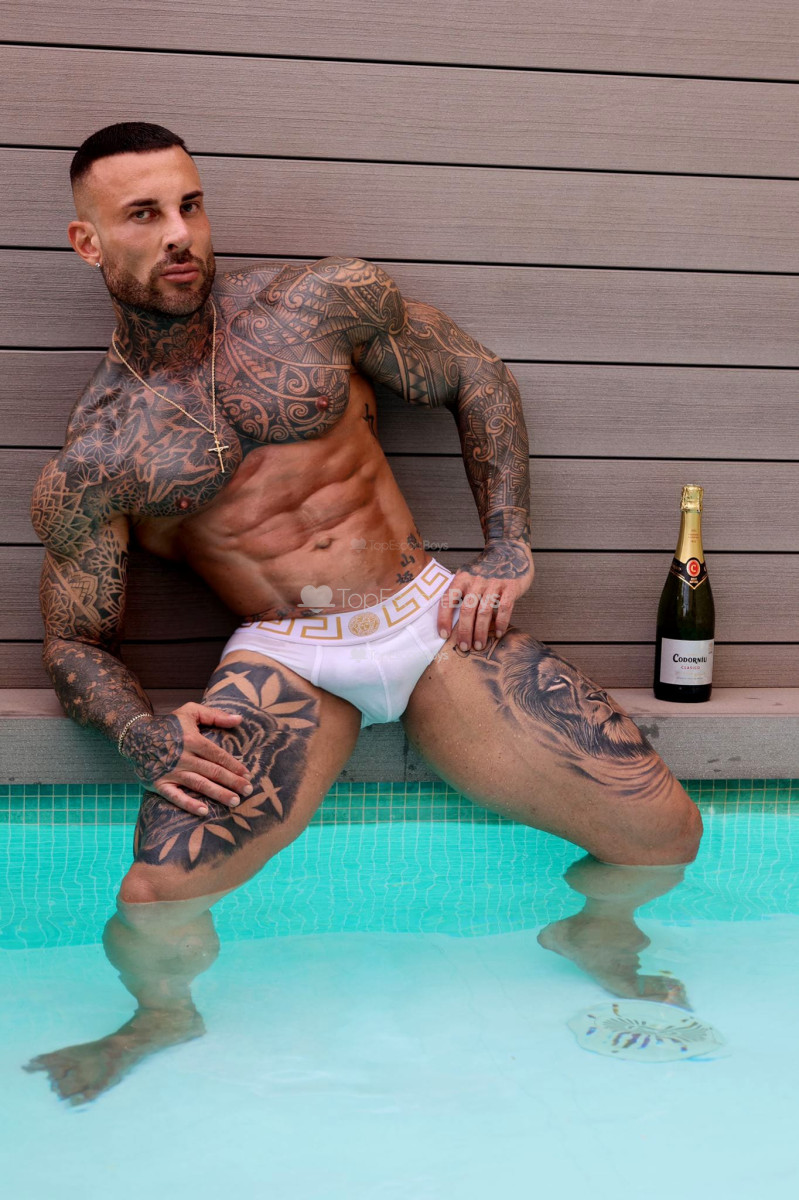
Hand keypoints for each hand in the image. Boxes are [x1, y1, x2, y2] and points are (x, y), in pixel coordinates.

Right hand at [122, 703, 252, 816]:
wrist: (135, 736)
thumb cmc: (168, 725)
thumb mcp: (190, 712)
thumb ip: (215, 715)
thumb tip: (239, 719)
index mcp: (193, 740)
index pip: (218, 755)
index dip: (234, 766)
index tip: (247, 774)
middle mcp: (183, 757)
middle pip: (212, 771)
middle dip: (232, 781)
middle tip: (248, 790)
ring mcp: (171, 772)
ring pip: (199, 784)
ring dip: (218, 794)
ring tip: (235, 801)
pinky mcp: (159, 784)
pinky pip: (176, 797)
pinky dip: (189, 804)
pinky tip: (204, 811)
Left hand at [437, 539, 533, 650]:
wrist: (508, 550)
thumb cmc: (484, 569)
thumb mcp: (467, 576)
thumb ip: (460, 593)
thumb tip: (450, 622)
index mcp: (461, 578)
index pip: (448, 600)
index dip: (443, 619)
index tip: (443, 635)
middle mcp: (476, 580)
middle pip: (466, 610)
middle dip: (464, 632)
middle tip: (464, 647)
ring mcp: (494, 583)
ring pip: (484, 612)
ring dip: (481, 632)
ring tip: (479, 645)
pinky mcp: (510, 586)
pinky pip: (504, 608)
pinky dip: (501, 623)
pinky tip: (498, 634)